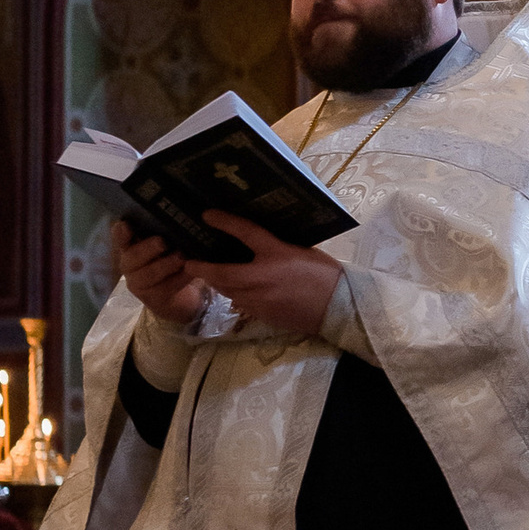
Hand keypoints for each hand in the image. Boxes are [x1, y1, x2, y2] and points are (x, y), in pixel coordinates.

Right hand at [109, 222, 210, 329]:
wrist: (181, 297)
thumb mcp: (169, 245)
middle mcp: (130, 266)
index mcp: (131, 248)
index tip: (125, 225)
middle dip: (147, 248)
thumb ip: (166, 232)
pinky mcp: (153, 299)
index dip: (120, 233)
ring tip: (181, 257)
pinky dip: (180, 278)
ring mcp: (139, 284)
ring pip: (148, 274)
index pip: (121, 238)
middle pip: (132, 257)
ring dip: (165, 265)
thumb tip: (177, 214)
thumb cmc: (173, 261)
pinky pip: (166, 288)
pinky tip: (191, 271)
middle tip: (162, 242)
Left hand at [204, 217, 345, 339]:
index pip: (245, 232)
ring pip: (228, 290)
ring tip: (209, 275)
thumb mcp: (302, 250)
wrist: (338, 306)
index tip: (207, 215)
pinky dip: (234, 294)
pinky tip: (234, 290)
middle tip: (190, 262)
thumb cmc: (325, 274)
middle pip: (223, 272)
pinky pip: (241, 303)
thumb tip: (261, 241)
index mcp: (277, 253)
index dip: (224, 222)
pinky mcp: (262, 314)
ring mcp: (260, 299)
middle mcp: (262, 277)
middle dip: (203, 268)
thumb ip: (279, 246)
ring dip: (217, 282)